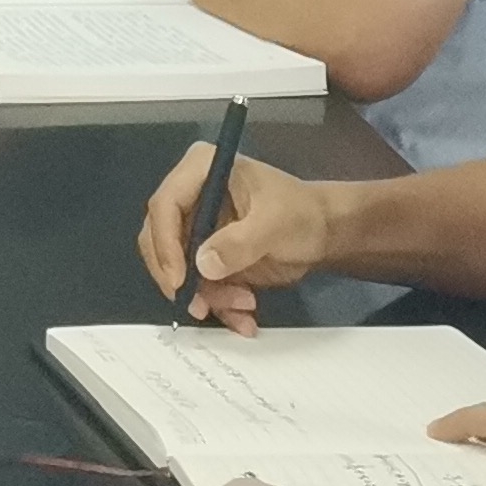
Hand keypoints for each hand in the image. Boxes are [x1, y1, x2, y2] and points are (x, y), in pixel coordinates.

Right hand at [136, 148, 330, 328]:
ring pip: (178, 268)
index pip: (165, 205)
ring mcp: (197, 226)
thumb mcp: (275, 223)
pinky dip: (218, 304)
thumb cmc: (302, 214)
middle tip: (201, 306)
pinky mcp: (206, 254)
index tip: (180, 281)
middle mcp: (191, 196)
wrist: (325, 233)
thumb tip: (202, 265)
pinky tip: (244, 316)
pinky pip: (198, 284)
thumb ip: (239, 243)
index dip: (165, 244)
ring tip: (245, 306)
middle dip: (181, 278)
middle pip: (160, 239)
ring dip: (207, 296)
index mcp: (200, 169)